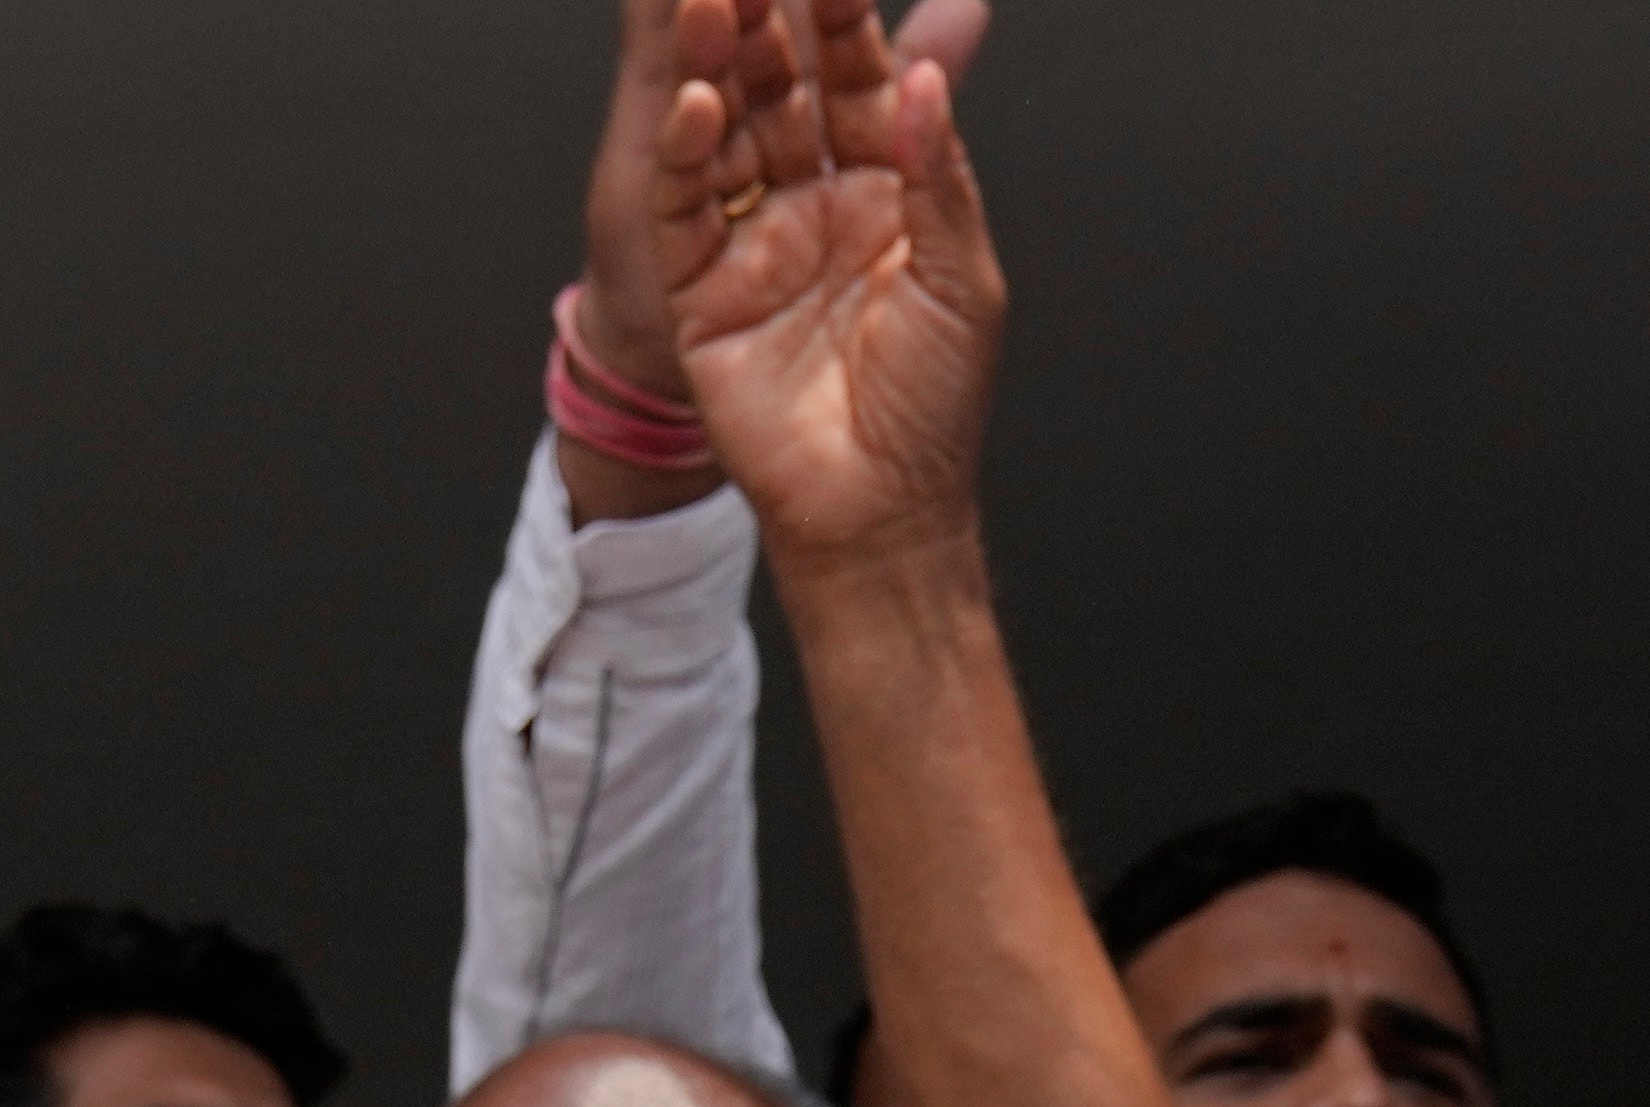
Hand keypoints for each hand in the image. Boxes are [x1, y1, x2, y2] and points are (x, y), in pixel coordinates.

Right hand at [579, 0, 981, 406]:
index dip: (841, 22)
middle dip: (763, 24)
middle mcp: (818, 205)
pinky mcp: (705, 288)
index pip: (859, 82)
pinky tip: (694, 107)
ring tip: (705, 7)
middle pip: (783, 90)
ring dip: (717, 67)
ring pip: (730, 131)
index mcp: (887, 193)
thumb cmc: (932, 410)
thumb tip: (927, 79)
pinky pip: (688, 206)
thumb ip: (939, 176)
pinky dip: (688, 154)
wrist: (877, 512)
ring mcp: (757, 242)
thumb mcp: (961, 282)